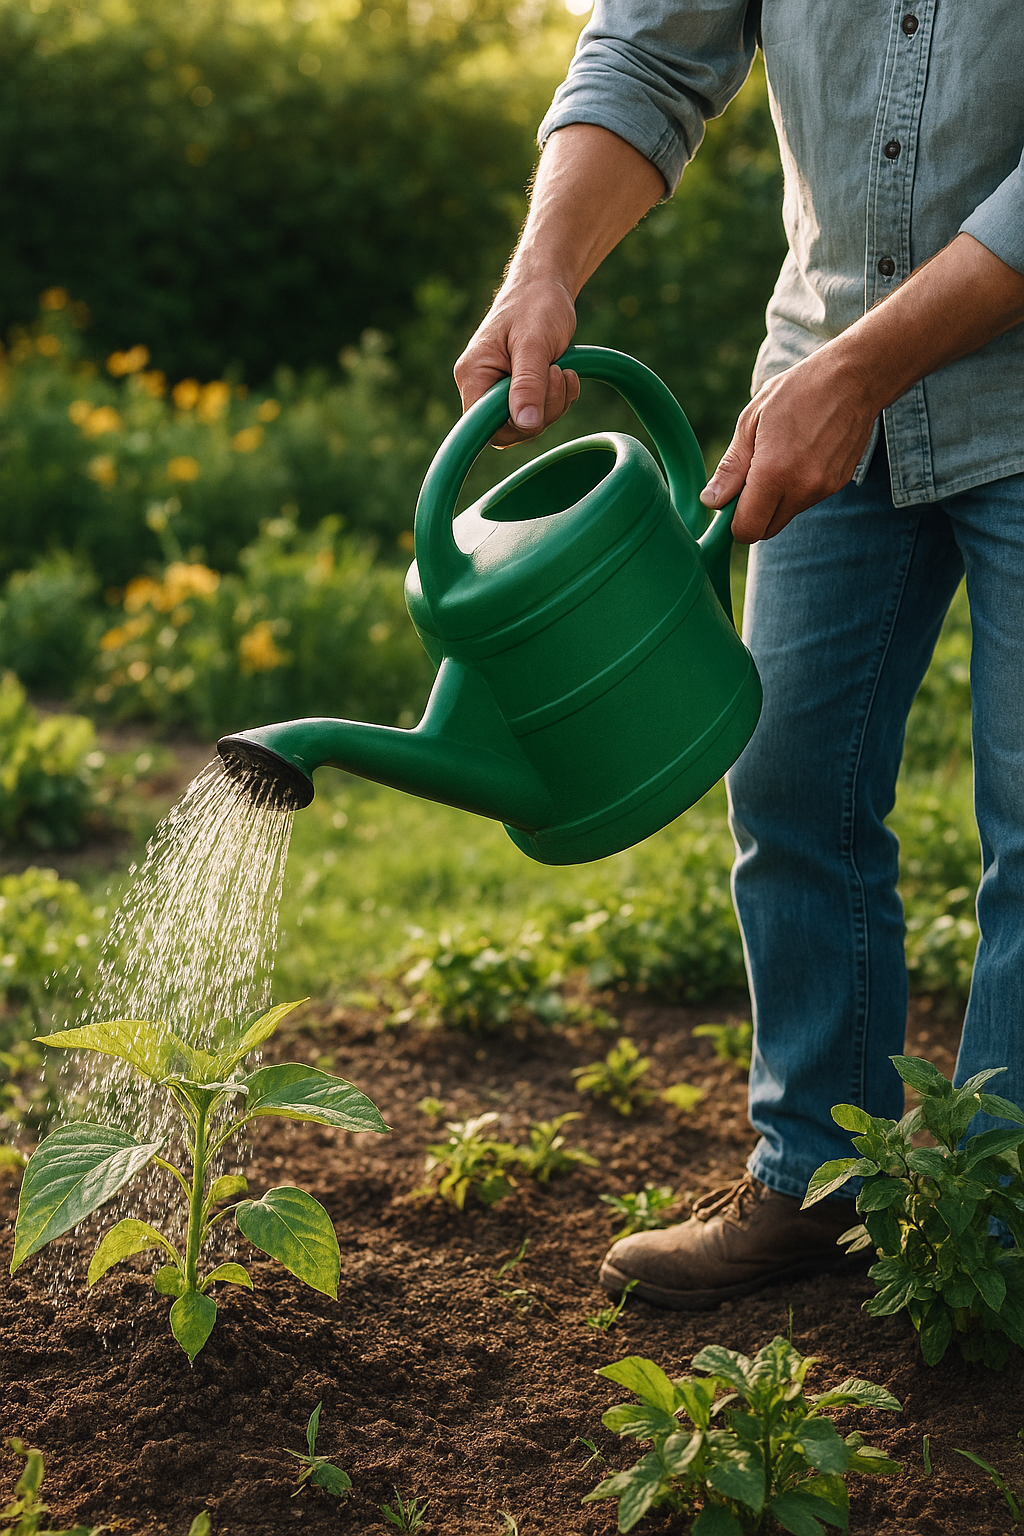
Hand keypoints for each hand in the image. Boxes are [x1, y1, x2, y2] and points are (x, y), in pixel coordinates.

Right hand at [453, 275, 579, 446]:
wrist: (546, 284)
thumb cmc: (536, 304)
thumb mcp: (534, 343)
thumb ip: (528, 384)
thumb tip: (525, 425)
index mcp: (473, 374)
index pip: (484, 426)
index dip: (515, 424)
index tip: (539, 397)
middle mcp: (479, 385)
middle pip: (508, 429)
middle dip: (542, 409)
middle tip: (558, 373)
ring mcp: (497, 389)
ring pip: (526, 424)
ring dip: (554, 403)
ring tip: (563, 369)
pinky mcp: (516, 389)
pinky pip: (536, 413)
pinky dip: (557, 399)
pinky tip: (565, 374)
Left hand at [699, 344, 877, 542]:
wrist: (852, 378)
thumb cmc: (796, 392)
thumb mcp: (751, 422)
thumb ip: (730, 468)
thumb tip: (711, 501)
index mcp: (774, 474)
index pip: (747, 530)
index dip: (734, 521)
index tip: (732, 500)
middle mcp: (802, 489)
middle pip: (767, 530)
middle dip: (753, 513)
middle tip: (752, 476)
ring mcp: (824, 489)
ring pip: (786, 515)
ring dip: (776, 499)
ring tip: (781, 456)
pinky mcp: (838, 484)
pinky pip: (807, 500)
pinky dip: (797, 488)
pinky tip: (802, 454)